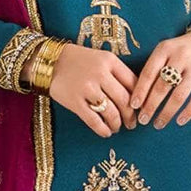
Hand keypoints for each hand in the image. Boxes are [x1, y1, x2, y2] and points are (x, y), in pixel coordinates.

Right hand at [24, 43, 138, 137]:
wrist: (50, 61)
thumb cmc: (79, 61)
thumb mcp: (101, 58)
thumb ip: (117, 73)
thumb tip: (136, 97)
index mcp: (110, 61)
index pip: (133, 83)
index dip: (140, 99)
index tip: (141, 108)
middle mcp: (100, 74)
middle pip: (124, 100)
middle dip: (131, 116)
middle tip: (132, 123)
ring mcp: (87, 88)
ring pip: (111, 112)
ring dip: (117, 124)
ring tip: (118, 128)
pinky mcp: (74, 101)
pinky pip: (93, 120)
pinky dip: (103, 129)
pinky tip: (106, 132)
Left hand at [130, 32, 190, 128]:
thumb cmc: (180, 51)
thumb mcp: (165, 51)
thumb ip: (153, 68)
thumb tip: (138, 98)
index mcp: (165, 49)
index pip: (149, 73)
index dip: (140, 91)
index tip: (133, 106)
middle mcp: (180, 56)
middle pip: (162, 86)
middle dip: (151, 106)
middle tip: (143, 120)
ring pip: (179, 95)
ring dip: (167, 113)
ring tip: (158, 124)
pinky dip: (188, 112)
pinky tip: (179, 121)